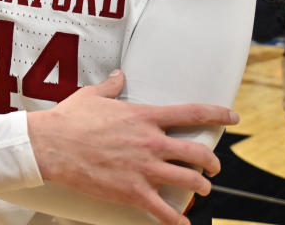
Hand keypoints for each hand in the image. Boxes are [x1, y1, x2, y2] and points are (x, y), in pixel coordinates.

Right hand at [27, 70, 237, 224]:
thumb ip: (111, 87)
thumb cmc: (70, 119)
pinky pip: (164, 211)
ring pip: (189, 182)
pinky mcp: (133, 191)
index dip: (218, 114)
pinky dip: (176, 220)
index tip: (233, 117)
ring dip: (200, 187)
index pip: (192, 112)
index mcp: (145, 117)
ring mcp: (144, 169)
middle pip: (198, 153)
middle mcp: (151, 143)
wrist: (51, 145)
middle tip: (213, 167)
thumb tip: (119, 75)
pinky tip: (182, 224)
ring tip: (202, 190)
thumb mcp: (93, 96)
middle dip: (212, 163)